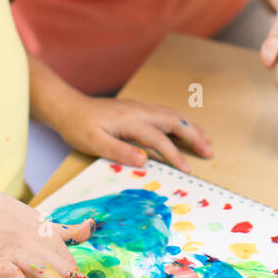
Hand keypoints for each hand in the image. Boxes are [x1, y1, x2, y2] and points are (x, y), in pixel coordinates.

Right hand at [0, 188, 110, 277]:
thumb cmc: (12, 218)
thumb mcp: (44, 224)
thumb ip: (68, 232)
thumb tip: (91, 225)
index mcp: (55, 247)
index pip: (79, 273)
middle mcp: (42, 253)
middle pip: (69, 277)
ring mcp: (21, 258)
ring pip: (47, 277)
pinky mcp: (0, 264)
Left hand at [51, 93, 212, 171]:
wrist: (68, 107)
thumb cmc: (79, 127)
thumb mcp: (94, 143)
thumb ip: (120, 151)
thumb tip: (145, 160)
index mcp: (131, 120)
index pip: (159, 138)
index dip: (175, 154)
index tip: (187, 170)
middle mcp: (139, 110)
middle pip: (174, 120)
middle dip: (194, 135)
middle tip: (209, 151)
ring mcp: (139, 107)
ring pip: (172, 115)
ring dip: (190, 126)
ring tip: (205, 140)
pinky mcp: (137, 108)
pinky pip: (165, 113)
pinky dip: (180, 121)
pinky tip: (184, 128)